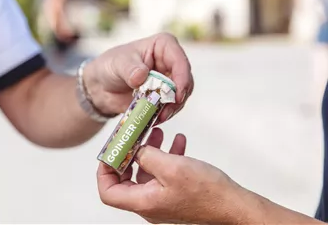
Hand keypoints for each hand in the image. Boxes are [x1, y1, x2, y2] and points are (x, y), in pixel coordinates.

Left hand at [83, 33, 193, 121]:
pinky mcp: (164, 96)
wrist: (101, 86)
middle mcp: (170, 62)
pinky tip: (154, 119)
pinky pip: (172, 107)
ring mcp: (169, 80)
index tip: (176, 95)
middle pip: (185, 81)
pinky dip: (165, 114)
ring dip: (172, 109)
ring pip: (181, 96)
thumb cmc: (110, 66)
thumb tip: (142, 75)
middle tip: (166, 112)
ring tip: (158, 117)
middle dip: (178, 98)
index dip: (182, 78)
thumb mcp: (117, 64)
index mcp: (163, 46)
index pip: (179, 60)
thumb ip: (129, 69)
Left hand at [97, 128, 245, 224]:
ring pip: (147, 173)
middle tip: (134, 137)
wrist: (233, 206)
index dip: (104, 171)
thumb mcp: (171, 167)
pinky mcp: (175, 194)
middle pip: (126, 179)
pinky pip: (163, 174)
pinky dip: (166, 157)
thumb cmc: (206, 191)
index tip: (111, 151)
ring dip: (150, 152)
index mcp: (143, 201)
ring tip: (158, 133)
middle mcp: (149, 204)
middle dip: (129, 155)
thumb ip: (147, 156)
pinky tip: (177, 142)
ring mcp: (162, 200)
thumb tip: (135, 150)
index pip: (108, 192)